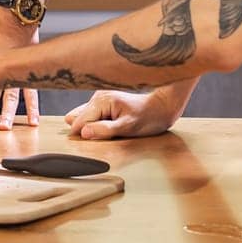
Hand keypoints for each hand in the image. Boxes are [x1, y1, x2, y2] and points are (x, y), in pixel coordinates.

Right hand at [65, 89, 183, 140]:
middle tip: (104, 138)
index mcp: (101, 101)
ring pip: (84, 118)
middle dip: (86, 131)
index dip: (84, 136)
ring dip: (91, 128)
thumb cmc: (148, 117)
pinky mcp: (104, 103)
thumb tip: (83, 133)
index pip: (79, 122)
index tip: (93, 145)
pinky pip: (91, 116)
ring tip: (109, 132)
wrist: (162, 107)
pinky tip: (108, 128)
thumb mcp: (128, 127)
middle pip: (79, 119)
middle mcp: (97, 97)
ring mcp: (100, 99)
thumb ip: (104, 130)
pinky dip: (96, 125)